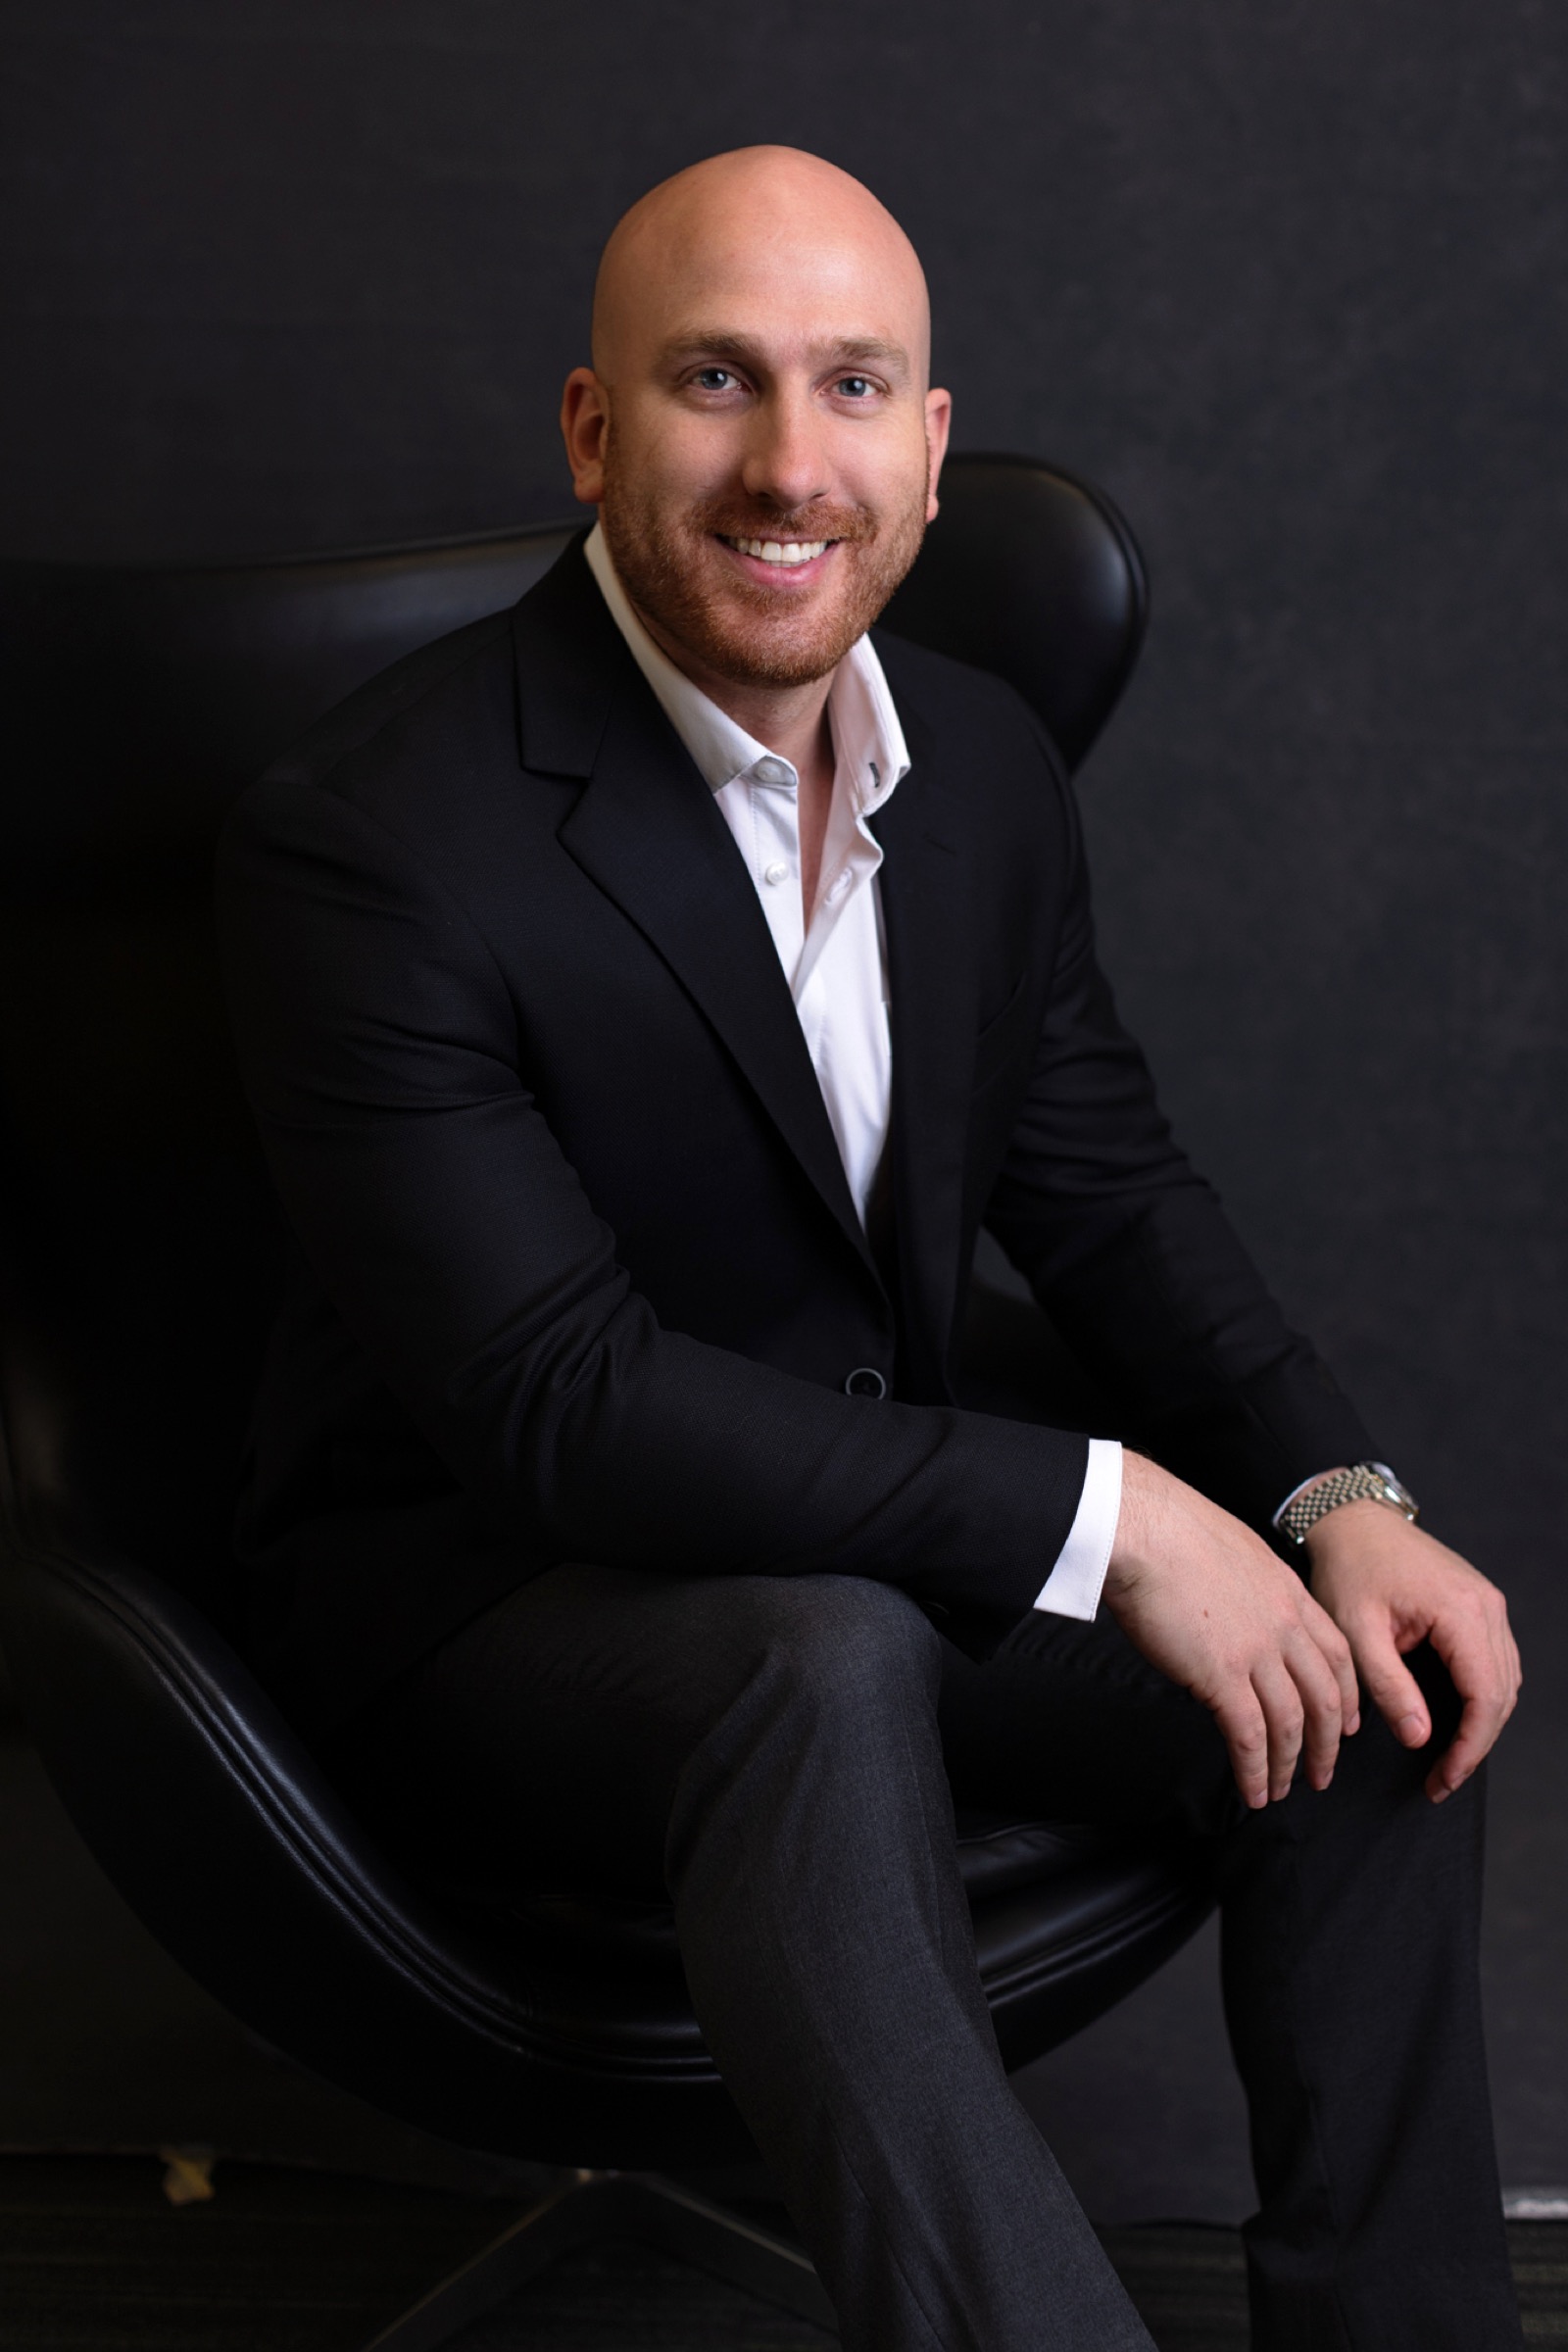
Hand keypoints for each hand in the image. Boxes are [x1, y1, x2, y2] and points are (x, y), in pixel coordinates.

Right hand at [1103, 1453, 1360, 1809]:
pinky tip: (1252, 1790)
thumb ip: (1249, 1589)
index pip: (1336, 1653)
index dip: (1346, 1695)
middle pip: (1324, 1696)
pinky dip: (1255, 1770)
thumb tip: (1237, 1614)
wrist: (1144, 1528)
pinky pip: (1250, 1737)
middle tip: (1321, 1773)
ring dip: (1289, 1764)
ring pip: (1291, 1723)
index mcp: (1287, 1593)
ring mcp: (1256, 1652)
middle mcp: (1283, 1625)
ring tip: (1280, 1790)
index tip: (1345, 1723)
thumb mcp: (1234, 1553)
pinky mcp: (1222, 1675)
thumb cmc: (1170, 1532)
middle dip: (1327, 1743)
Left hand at [1304, 1498, 1520, 1802]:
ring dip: (1483, 1722)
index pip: (1484, 1697)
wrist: (1354, 1522)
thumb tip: (1420, 1738)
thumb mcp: (1357, 1633)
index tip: (1443, 1779)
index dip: (1470, 1746)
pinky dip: (1483, 1695)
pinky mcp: (1480, 1604)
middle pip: (1502, 1693)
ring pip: (1506, 1680)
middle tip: (1441, 1780)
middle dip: (1476, 1744)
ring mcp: (1488, 1602)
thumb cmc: (1349, 1569)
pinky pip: (1496, 1661)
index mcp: (1461, 1611)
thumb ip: (1389, 1687)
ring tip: (1448, 1758)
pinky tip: (1456, 1718)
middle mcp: (1486, 1606)